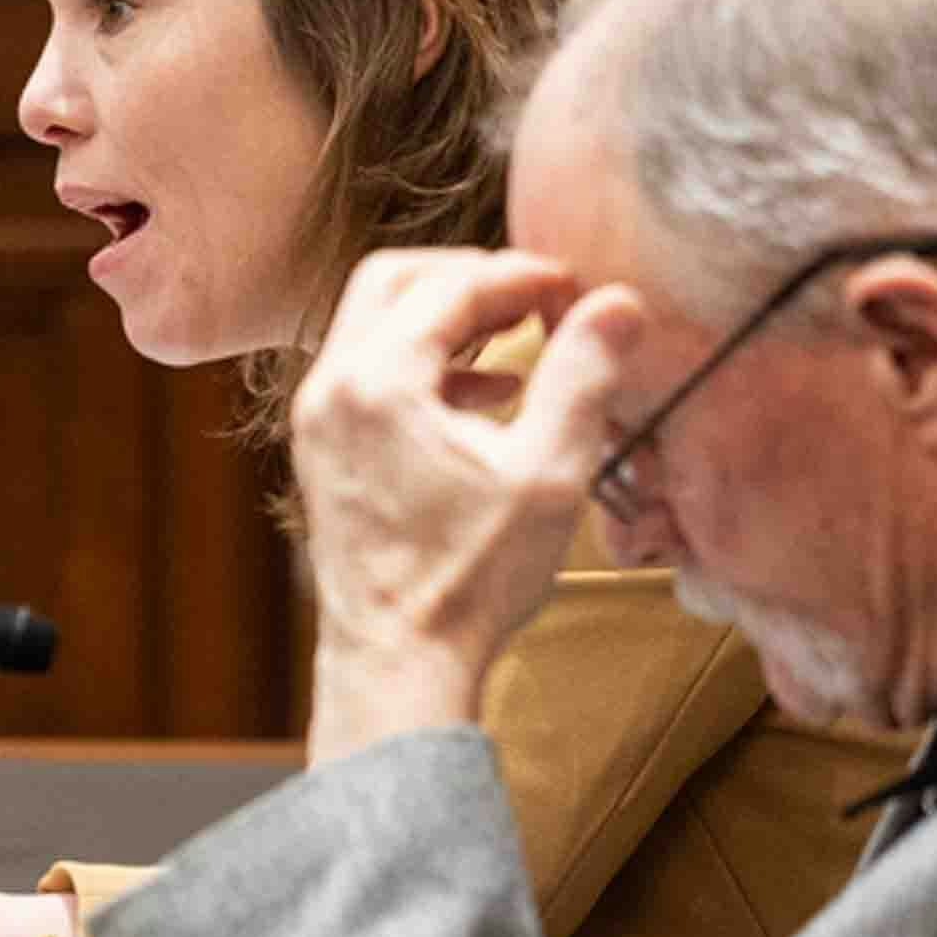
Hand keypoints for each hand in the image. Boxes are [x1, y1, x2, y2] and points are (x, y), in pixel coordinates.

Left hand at [288, 249, 645, 760]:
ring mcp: (318, 421)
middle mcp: (330, 388)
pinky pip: (369, 372)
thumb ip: (581, 377)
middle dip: (471, 277)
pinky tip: (490, 396)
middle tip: (537, 294)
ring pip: (376, 324)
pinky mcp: (324, 451)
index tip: (575, 286)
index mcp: (376, 381)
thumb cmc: (469, 579)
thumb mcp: (547, 473)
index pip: (450, 285)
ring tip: (522, 337)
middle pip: (395, 281)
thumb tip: (618, 304)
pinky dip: (425, 363)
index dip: (520, 274)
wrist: (398, 663)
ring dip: (447, 318)